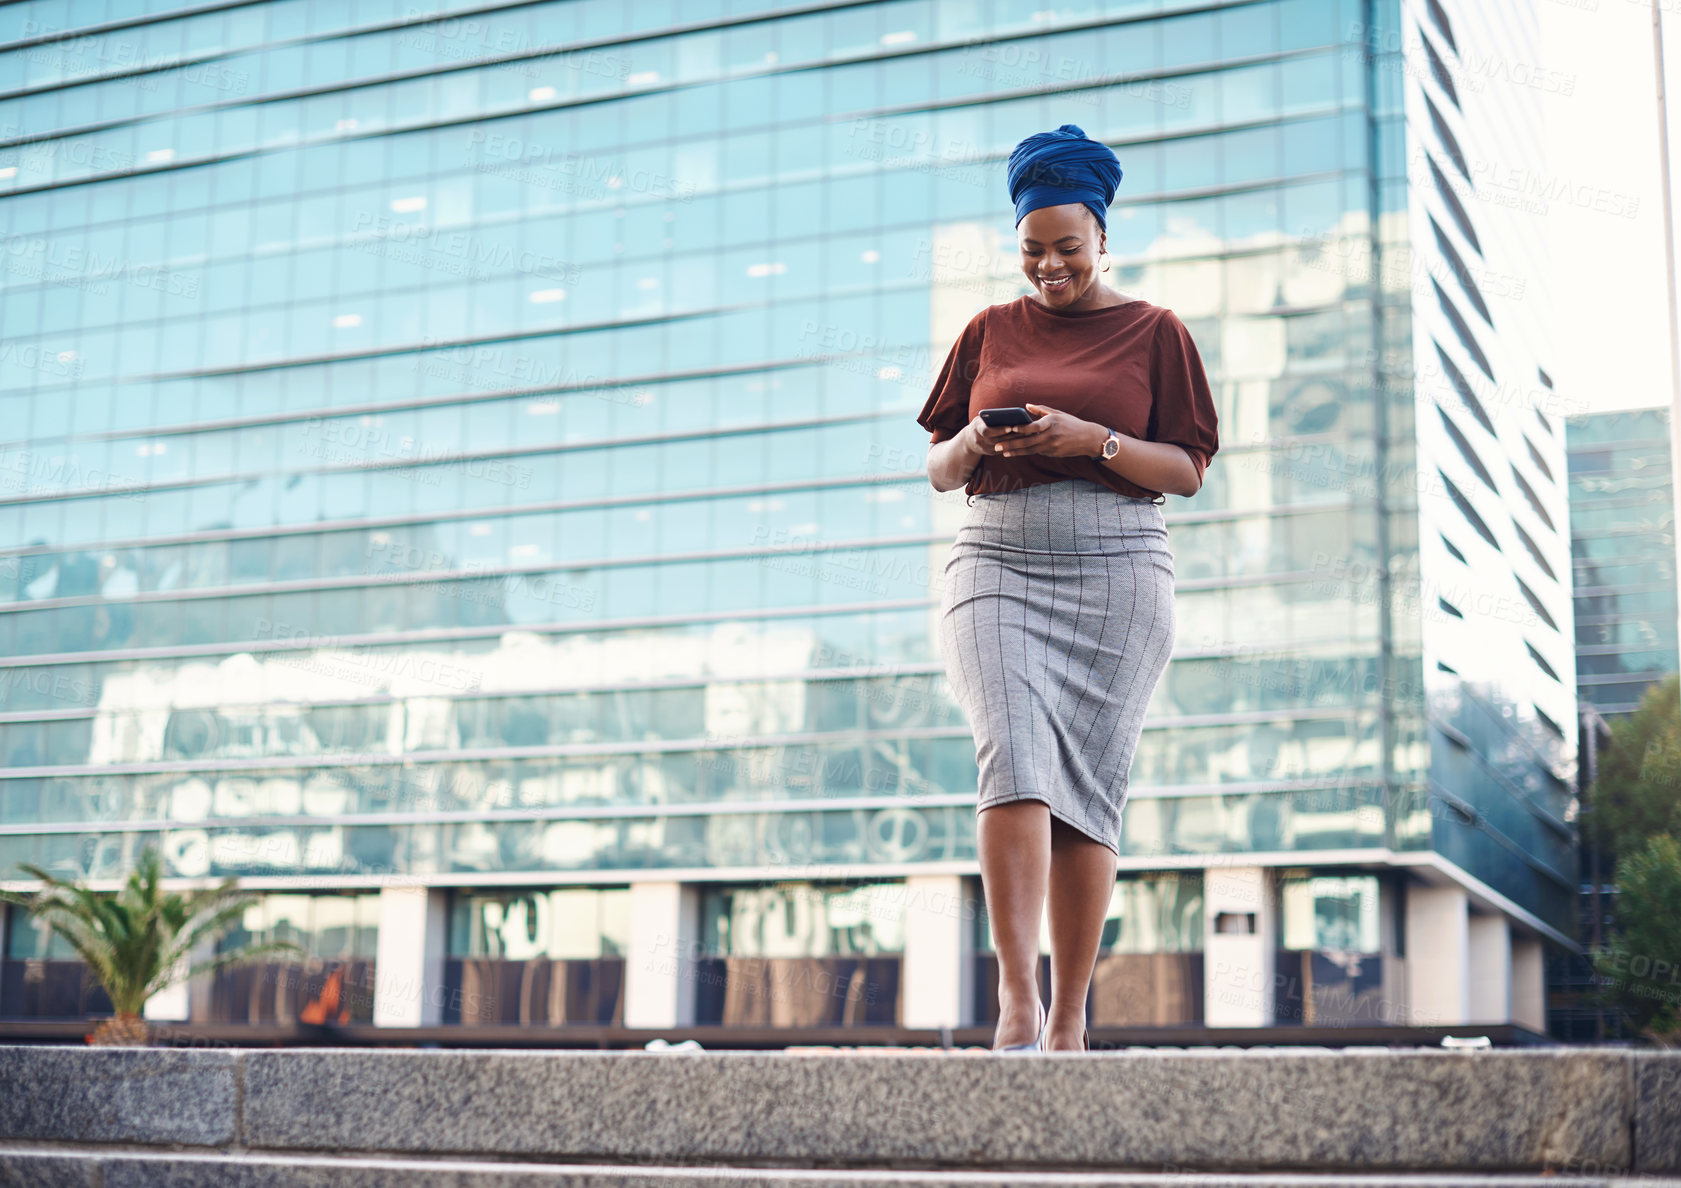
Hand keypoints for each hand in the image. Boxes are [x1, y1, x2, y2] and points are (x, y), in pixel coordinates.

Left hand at [985, 403, 1106, 457]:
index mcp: (1051, 422)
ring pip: (1029, 449)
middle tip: (997, 446)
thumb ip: (1040, 410)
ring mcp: (1051, 446)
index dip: (1021, 428)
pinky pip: (1036, 452)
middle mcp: (1050, 435)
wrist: (1088, 439)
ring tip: (1002, 451)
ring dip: (1015, 451)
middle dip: (1011, 444)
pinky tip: (1014, 452)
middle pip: (1027, 441)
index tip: (1010, 427)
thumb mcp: (1058, 413)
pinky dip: (1024, 452)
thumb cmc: (1071, 423)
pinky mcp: (1052, 453)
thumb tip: (1025, 406)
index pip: (1033, 426)